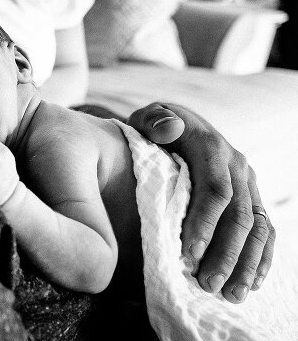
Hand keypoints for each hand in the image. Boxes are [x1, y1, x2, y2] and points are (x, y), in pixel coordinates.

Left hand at [129, 102, 275, 303]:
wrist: (176, 123)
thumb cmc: (154, 129)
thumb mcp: (148, 119)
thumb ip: (154, 122)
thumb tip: (170, 128)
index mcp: (211, 147)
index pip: (215, 189)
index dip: (205, 222)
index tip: (188, 253)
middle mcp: (236, 165)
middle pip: (239, 215)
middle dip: (225, 253)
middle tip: (206, 283)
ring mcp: (248, 183)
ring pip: (257, 227)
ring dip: (247, 263)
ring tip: (231, 294)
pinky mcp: (253, 198)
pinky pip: (266, 230)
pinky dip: (261, 258)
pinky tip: (252, 283)